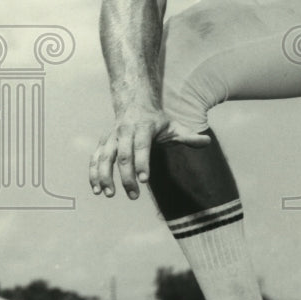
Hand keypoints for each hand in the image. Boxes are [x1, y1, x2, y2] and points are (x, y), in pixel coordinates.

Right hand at [89, 108, 209, 200]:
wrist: (135, 104)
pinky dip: (93, 173)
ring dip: (104, 176)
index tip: (145, 181)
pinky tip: (96, 190)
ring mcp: (112, 137)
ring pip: (104, 157)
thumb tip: (207, 141)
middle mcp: (125, 131)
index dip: (142, 163)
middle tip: (133, 196)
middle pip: (123, 155)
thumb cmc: (157, 121)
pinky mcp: (103, 143)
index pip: (142, 147)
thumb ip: (188, 136)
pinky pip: (95, 158)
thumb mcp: (174, 126)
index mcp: (143, 128)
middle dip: (126, 176)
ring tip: (109, 194)